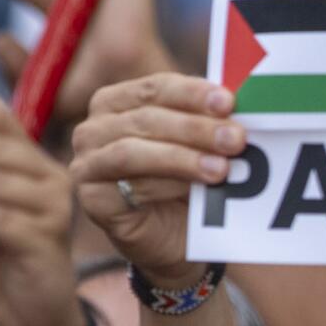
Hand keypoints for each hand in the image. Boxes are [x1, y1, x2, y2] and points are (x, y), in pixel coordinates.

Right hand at [69, 72, 246, 284]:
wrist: (179, 238)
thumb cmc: (189, 182)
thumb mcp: (202, 145)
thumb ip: (212, 121)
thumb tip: (237, 105)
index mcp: (118, 101)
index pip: (156, 87)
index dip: (192, 92)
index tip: (228, 102)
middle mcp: (94, 128)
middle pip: (147, 118)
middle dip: (195, 128)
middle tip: (237, 139)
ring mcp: (87, 163)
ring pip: (133, 151)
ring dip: (182, 158)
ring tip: (222, 170)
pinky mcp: (91, 198)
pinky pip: (126, 186)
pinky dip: (164, 186)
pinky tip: (194, 191)